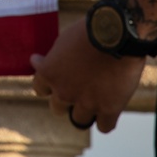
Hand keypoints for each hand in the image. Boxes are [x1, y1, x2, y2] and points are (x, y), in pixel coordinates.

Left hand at [30, 17, 143, 131]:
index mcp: (49, 74)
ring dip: (85, 111)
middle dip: (65, 99)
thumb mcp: (63, 40)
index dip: (49, 84)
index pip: (40, 89)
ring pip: (79, 120)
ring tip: (95, 99)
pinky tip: (109, 111)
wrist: (117, 33)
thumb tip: (38, 61)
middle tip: (77, 89)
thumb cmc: (89, 30)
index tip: (56, 78)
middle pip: (57, 108)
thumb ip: (52, 57)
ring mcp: (87, 103)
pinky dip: (106, 120)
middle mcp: (64, 92)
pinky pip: (104, 126)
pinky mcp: (109, 109)